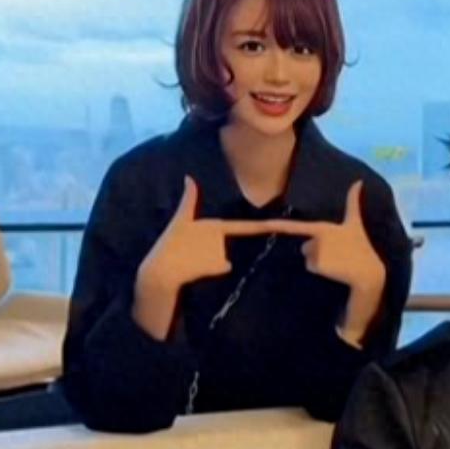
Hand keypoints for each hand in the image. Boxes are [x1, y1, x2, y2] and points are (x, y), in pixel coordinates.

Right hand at [133, 177, 280, 339]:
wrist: (161, 268)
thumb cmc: (170, 243)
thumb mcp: (180, 220)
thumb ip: (189, 200)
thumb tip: (189, 177)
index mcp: (217, 225)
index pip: (249, 226)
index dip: (270, 226)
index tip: (287, 226)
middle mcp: (224, 238)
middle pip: (229, 246)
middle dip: (214, 250)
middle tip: (193, 252)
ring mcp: (224, 252)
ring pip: (225, 259)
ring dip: (212, 261)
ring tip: (193, 260)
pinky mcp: (221, 266)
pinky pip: (223, 269)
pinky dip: (213, 271)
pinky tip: (198, 269)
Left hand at [265, 180, 386, 344]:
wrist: (368, 271)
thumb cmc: (361, 245)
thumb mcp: (355, 223)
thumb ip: (353, 202)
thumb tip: (358, 180)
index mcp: (323, 227)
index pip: (293, 226)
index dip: (274, 225)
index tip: (257, 225)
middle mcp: (317, 238)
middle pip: (305, 245)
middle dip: (317, 250)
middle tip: (337, 252)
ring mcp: (316, 252)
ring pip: (308, 257)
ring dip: (319, 260)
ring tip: (337, 260)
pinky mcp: (317, 266)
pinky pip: (311, 267)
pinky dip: (321, 270)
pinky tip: (334, 269)